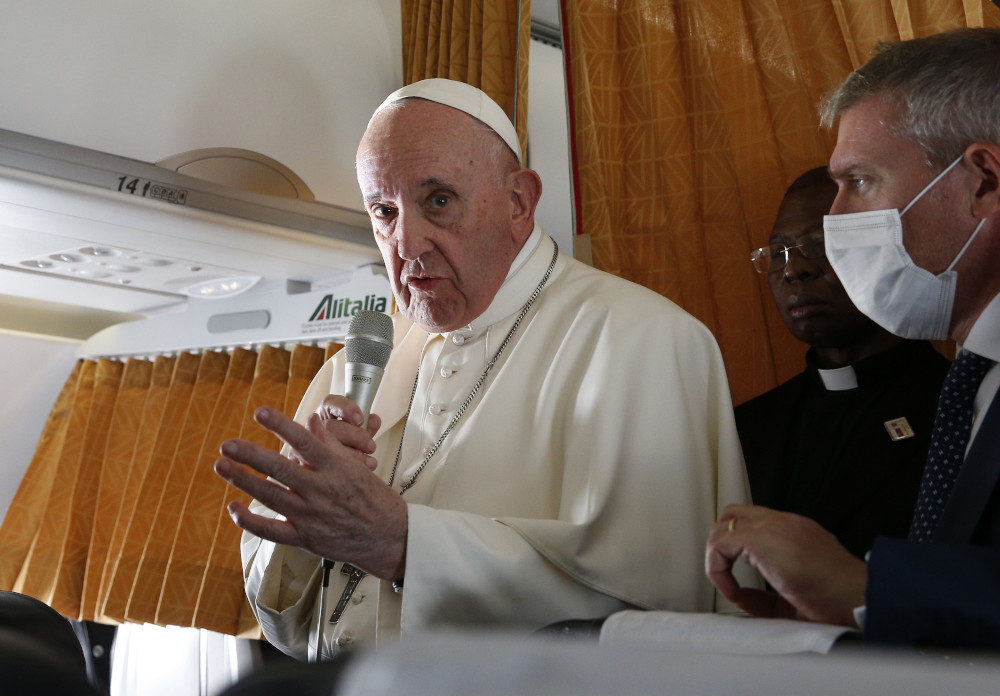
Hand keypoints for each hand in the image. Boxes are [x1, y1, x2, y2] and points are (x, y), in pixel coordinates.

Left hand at [214, 404, 406, 579]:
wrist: (387, 536)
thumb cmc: (372, 497)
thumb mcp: (356, 465)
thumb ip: (329, 444)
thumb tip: (310, 421)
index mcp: (336, 469)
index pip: (305, 442)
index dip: (281, 426)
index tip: (261, 413)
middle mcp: (321, 490)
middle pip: (281, 469)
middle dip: (251, 456)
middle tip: (227, 444)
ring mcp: (311, 516)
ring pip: (271, 496)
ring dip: (244, 480)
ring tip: (222, 466)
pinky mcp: (305, 538)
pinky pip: (271, 530)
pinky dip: (249, 521)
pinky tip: (234, 507)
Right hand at [310, 395, 382, 469]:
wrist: (332, 462)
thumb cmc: (348, 442)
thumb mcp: (359, 430)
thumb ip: (367, 424)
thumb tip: (373, 420)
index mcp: (327, 412)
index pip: (331, 403)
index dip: (346, 409)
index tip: (360, 419)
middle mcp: (315, 426)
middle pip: (330, 426)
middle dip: (355, 436)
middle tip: (370, 446)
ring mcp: (309, 443)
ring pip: (325, 445)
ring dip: (352, 455)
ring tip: (369, 461)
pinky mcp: (306, 462)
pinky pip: (323, 464)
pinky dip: (345, 467)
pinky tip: (357, 470)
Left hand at [705, 504, 865, 626]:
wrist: (858, 598)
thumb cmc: (838, 601)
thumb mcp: (794, 596)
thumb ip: (766, 595)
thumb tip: (740, 596)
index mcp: (795, 530)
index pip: (752, 523)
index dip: (736, 549)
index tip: (740, 583)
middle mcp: (783, 522)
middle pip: (733, 515)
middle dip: (721, 545)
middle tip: (726, 576)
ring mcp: (774, 526)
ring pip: (725, 523)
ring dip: (718, 557)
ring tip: (728, 586)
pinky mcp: (763, 538)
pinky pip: (720, 543)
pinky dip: (717, 568)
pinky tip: (732, 590)